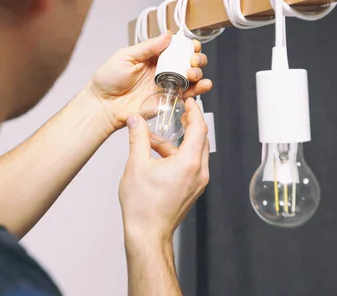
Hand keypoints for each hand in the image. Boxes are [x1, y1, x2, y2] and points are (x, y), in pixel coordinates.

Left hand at [89, 32, 211, 132]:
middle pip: (187, 61)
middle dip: (195, 58)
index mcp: (153, 57)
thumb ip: (148, 47)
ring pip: (190, 78)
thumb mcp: (126, 56)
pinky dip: (198, 90)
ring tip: (193, 72)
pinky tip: (203, 85)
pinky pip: (187, 95)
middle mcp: (162, 70)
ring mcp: (166, 85)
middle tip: (192, 60)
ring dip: (198, 72)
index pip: (175, 48)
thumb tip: (168, 35)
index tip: (192, 45)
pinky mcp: (168, 100)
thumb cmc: (108, 80)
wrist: (103, 105)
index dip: (187, 45)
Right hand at [119, 98, 209, 242]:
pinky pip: (190, 165)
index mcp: (188, 163)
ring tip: (155, 139)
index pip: (199, 128)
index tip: (188, 102)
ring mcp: (197, 183)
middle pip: (201, 139)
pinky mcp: (192, 190)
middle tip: (178, 113)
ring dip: (179, 142)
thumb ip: (138, 138)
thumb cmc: (143, 206)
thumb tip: (135, 120)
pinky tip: (158, 156)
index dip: (194, 112)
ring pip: (194, 153)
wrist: (147, 235)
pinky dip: (177, 156)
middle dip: (190, 125)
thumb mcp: (136, 165)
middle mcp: (199, 172)